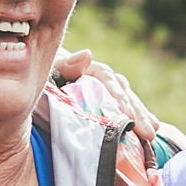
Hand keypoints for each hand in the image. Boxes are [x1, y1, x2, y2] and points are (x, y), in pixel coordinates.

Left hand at [51, 48, 185, 148]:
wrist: (32, 81)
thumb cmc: (39, 76)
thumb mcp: (49, 69)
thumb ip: (65, 64)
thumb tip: (87, 54)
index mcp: (86, 68)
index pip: (107, 80)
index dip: (119, 98)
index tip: (129, 116)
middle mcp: (98, 77)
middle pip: (121, 91)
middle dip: (136, 112)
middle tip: (148, 131)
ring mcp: (101, 90)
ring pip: (125, 101)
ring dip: (140, 116)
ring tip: (153, 132)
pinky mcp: (102, 104)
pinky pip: (122, 110)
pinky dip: (135, 119)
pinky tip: (150, 131)